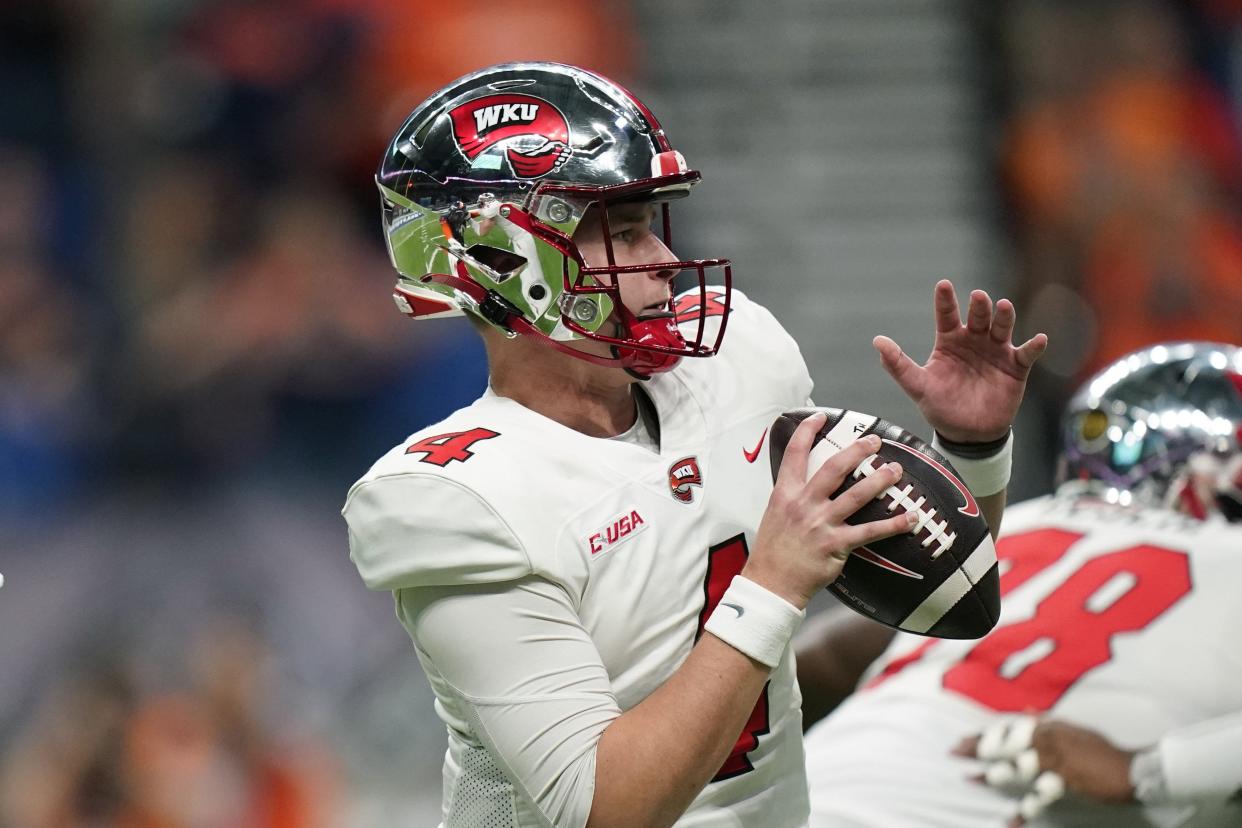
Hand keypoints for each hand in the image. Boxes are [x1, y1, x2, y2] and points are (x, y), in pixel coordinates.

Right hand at [745, 412, 918, 608]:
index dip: (806, 431)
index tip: (819, 417)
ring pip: (856, 495)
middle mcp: (804, 504)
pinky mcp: (837, 545)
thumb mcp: (774, 515)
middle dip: (856, 450)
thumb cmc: (773, 551)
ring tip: (896, 470)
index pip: (795, 455)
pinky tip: (910, 517)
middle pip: (834, 468)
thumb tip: (807, 485)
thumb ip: (791, 497)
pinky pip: (870, 531)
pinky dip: (893, 524)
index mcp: (785, 494)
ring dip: (879, 480)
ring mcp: (821, 523)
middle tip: (873, 441)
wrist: (770, 583)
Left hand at [874, 280, 1047, 442]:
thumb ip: (898, 365)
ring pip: (1002, 328)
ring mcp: (996, 351)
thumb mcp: (917, 386)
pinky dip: (1033, 346)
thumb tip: (877, 341)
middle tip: (978, 297)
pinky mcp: (1015, 367)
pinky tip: (1038, 339)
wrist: (967, 433)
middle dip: (979, 306)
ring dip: (1004, 317)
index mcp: (949, 341)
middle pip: (978, 317)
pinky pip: (1027, 354)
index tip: (943, 284)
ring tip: (1004, 307)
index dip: (945, 300)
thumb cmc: (941, 406)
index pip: (947, 315)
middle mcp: (974, 340)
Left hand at [954, 715, 1136, 826]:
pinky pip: (1038, 798)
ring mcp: (1055, 763)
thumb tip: (1028, 712)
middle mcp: (1048, 742)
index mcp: (1049, 728)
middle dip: (978, 748)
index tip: (964, 738)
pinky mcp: (1063, 784)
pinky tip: (1008, 820)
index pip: (1008, 728)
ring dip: (992, 775)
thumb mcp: (1074, 728)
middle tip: (954, 752)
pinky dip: (1023, 812)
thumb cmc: (1102, 748)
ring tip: (971, 779)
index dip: (984, 734)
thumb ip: (1049, 721)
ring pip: (1015, 768)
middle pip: (1005, 744)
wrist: (1130, 768)